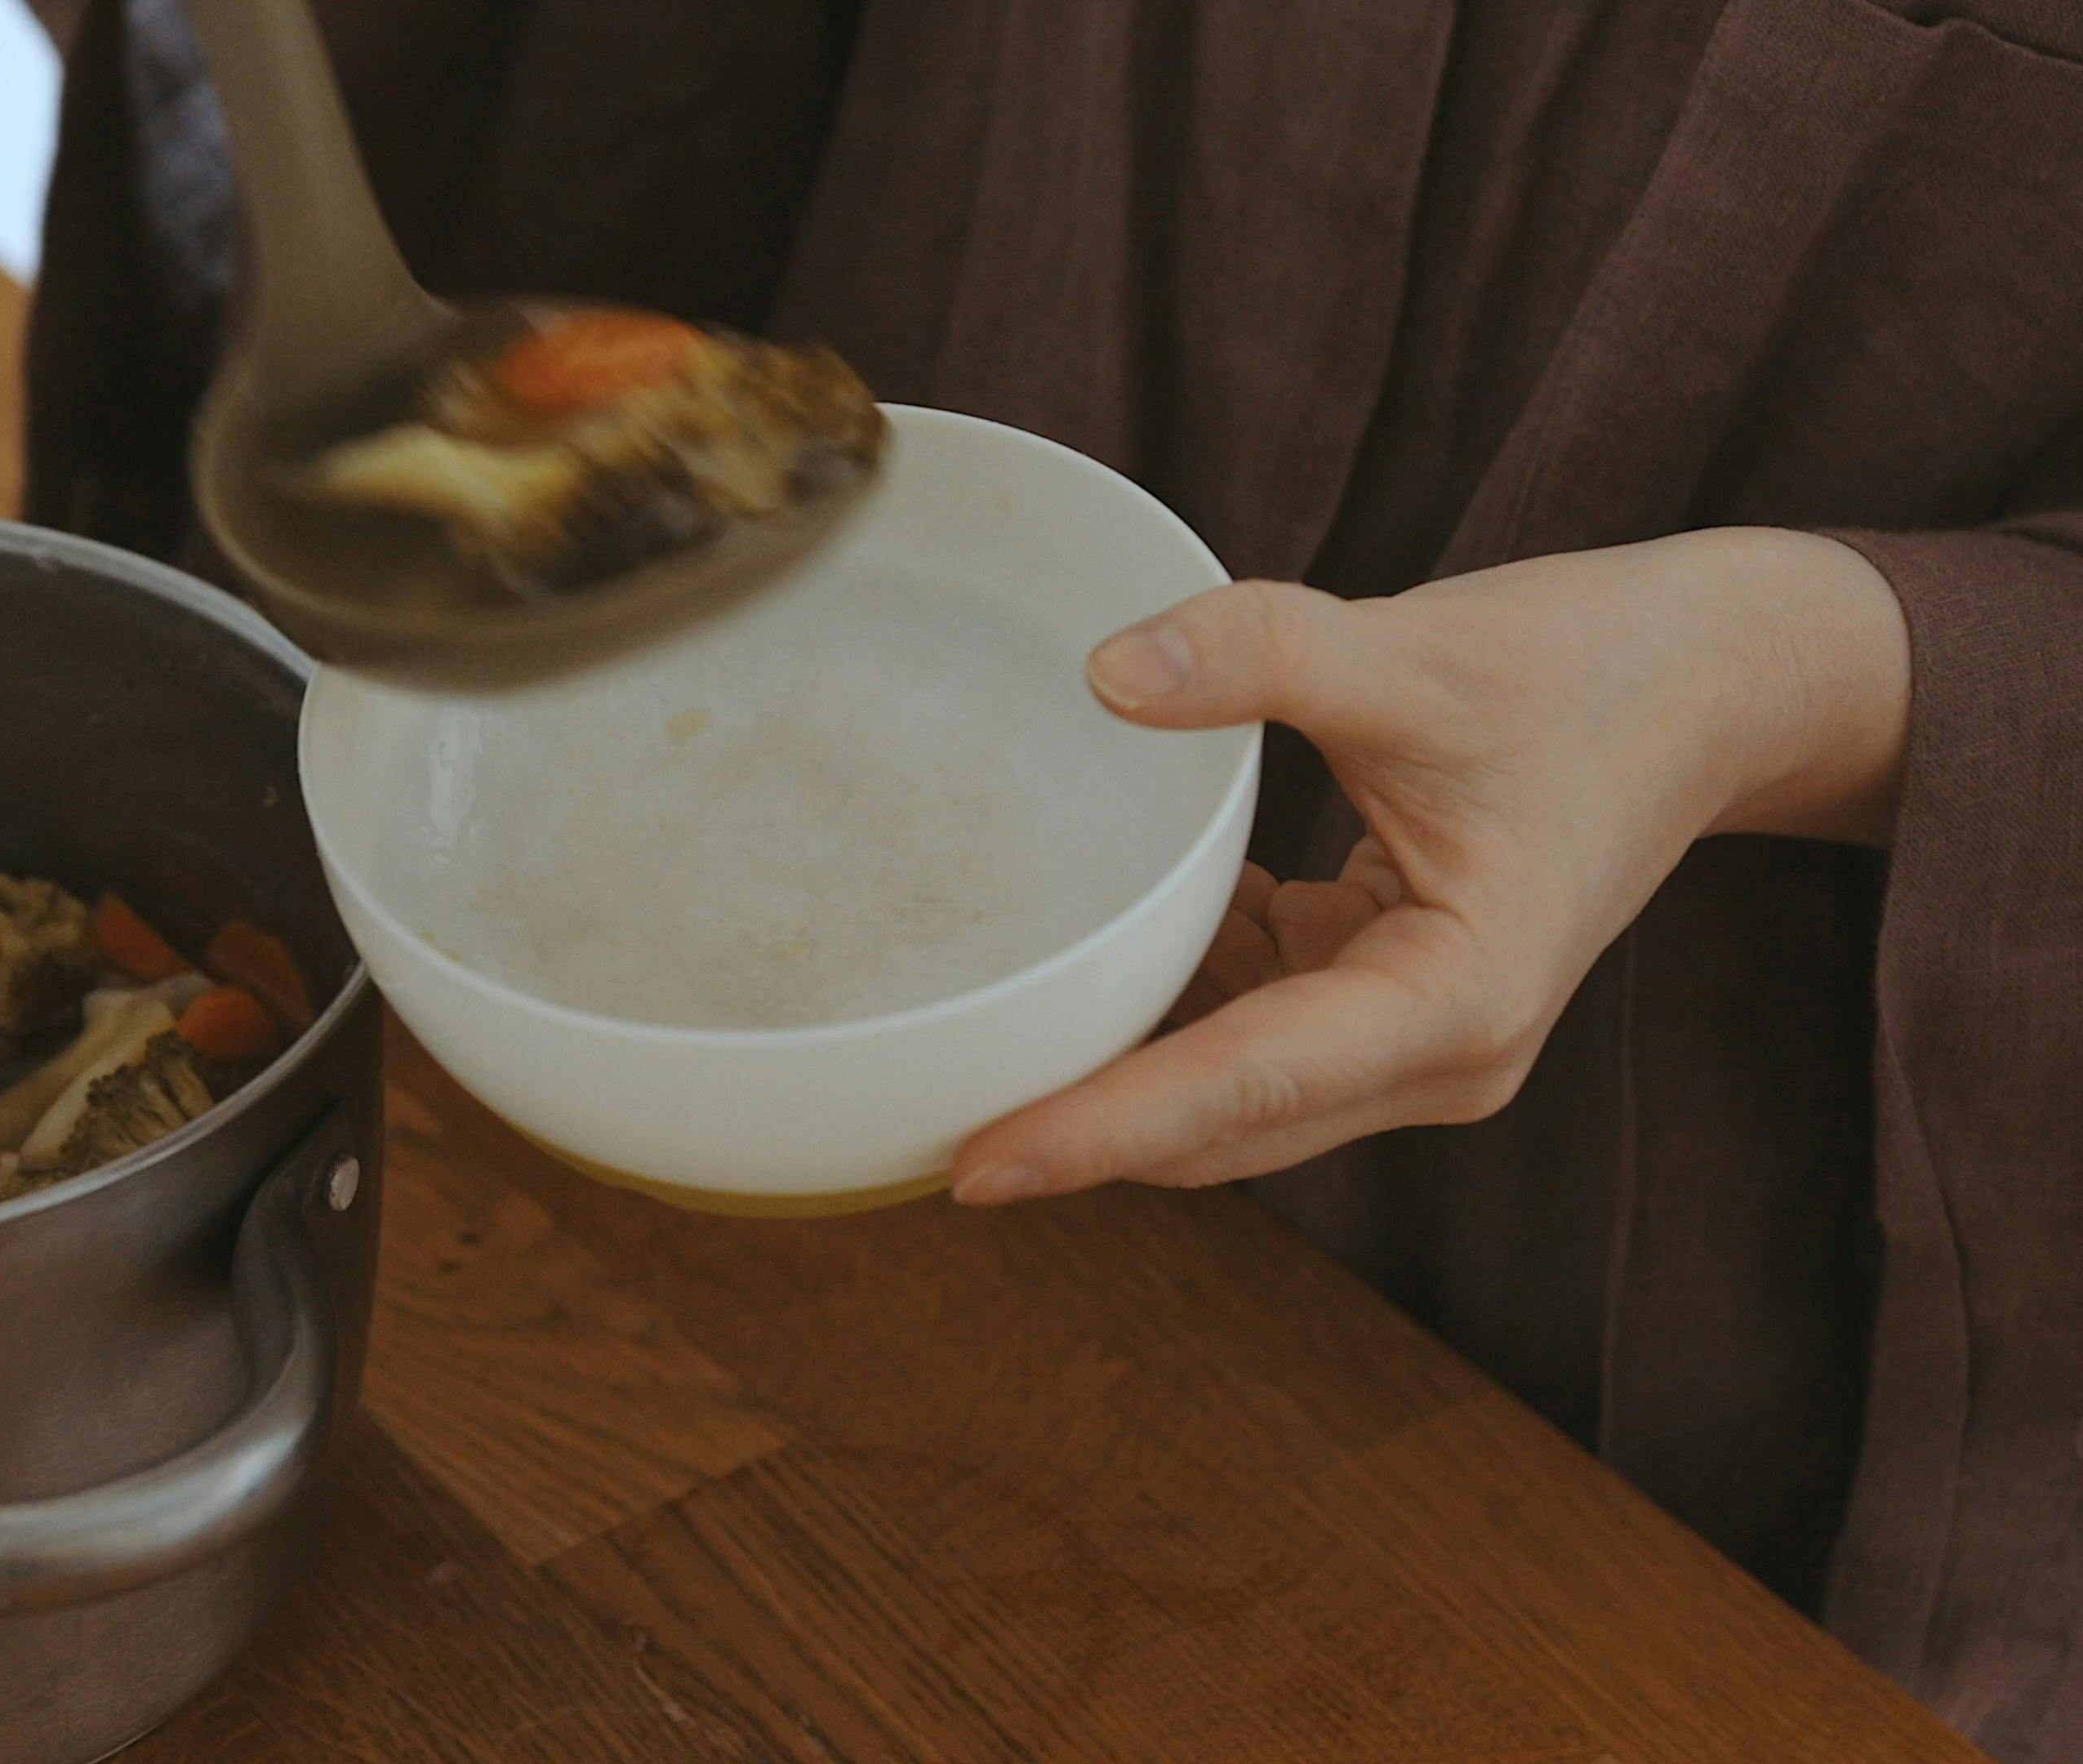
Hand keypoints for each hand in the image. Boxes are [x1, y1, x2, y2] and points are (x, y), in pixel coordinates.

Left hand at [949, 527, 1910, 1204]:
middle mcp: (1438, 1055)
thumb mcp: (1421, 653)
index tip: (973, 1166)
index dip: (1101, 1130)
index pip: (1241, 1086)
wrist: (1716, 681)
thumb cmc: (1594, 671)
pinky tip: (1093, 948)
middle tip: (918, 1122)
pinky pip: (1251, 1024)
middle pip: (1221, 1123)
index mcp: (1456, 1002)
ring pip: (1227, 1088)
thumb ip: (1260, 656)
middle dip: (1081, 1129)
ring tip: (968, 1041)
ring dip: (1116, 1066)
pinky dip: (1170, 998)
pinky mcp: (1389, 994)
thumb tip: (1106, 673)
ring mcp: (1414, 1037)